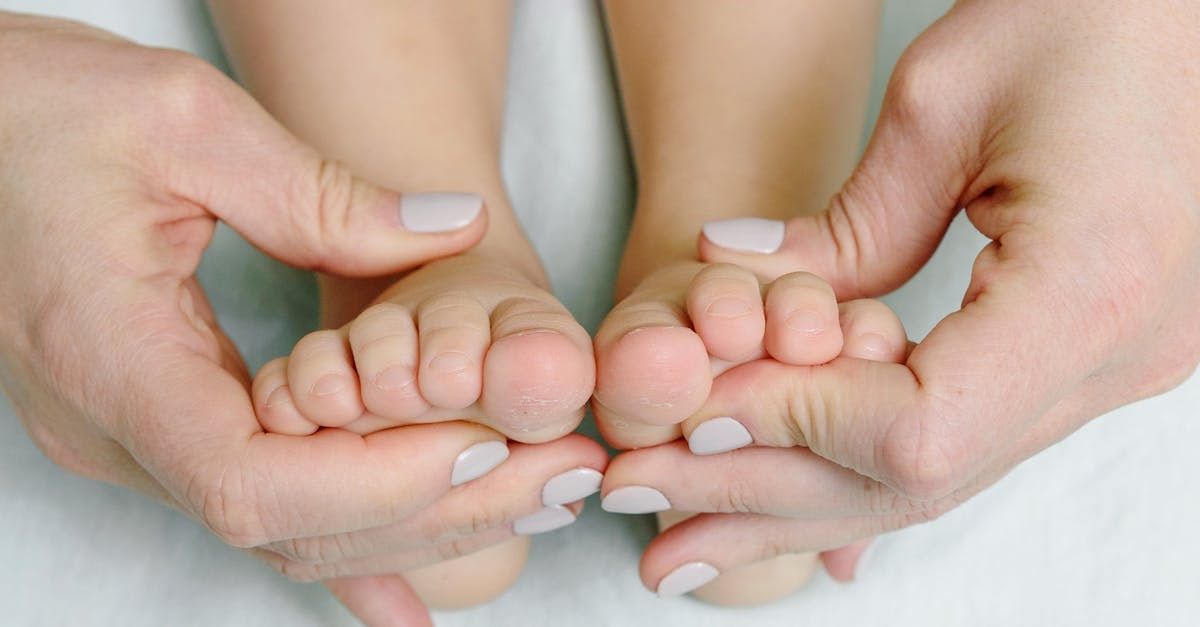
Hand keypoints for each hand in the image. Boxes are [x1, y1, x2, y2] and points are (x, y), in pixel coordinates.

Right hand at [0, 13, 604, 625]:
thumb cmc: (38, 108)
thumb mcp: (182, 121)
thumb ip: (320, 193)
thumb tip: (453, 227)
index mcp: (109, 359)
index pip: (254, 482)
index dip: (379, 482)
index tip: (484, 445)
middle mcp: (115, 427)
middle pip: (290, 523)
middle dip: (436, 512)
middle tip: (561, 477)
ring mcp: (130, 437)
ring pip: (286, 526)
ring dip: (415, 521)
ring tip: (534, 493)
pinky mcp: (153, 423)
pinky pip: (263, 503)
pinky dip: (346, 540)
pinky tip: (412, 591)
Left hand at [605, 0, 1199, 591]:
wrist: (1190, 10)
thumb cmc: (1087, 14)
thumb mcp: (942, 101)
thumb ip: (842, 227)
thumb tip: (730, 285)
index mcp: (1089, 292)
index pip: (912, 432)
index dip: (787, 428)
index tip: (690, 411)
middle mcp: (1122, 357)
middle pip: (915, 480)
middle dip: (764, 493)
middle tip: (644, 496)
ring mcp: (1122, 366)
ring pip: (939, 477)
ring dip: (801, 501)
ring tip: (685, 531)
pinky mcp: (1102, 353)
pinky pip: (969, 438)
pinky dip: (865, 460)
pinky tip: (788, 490)